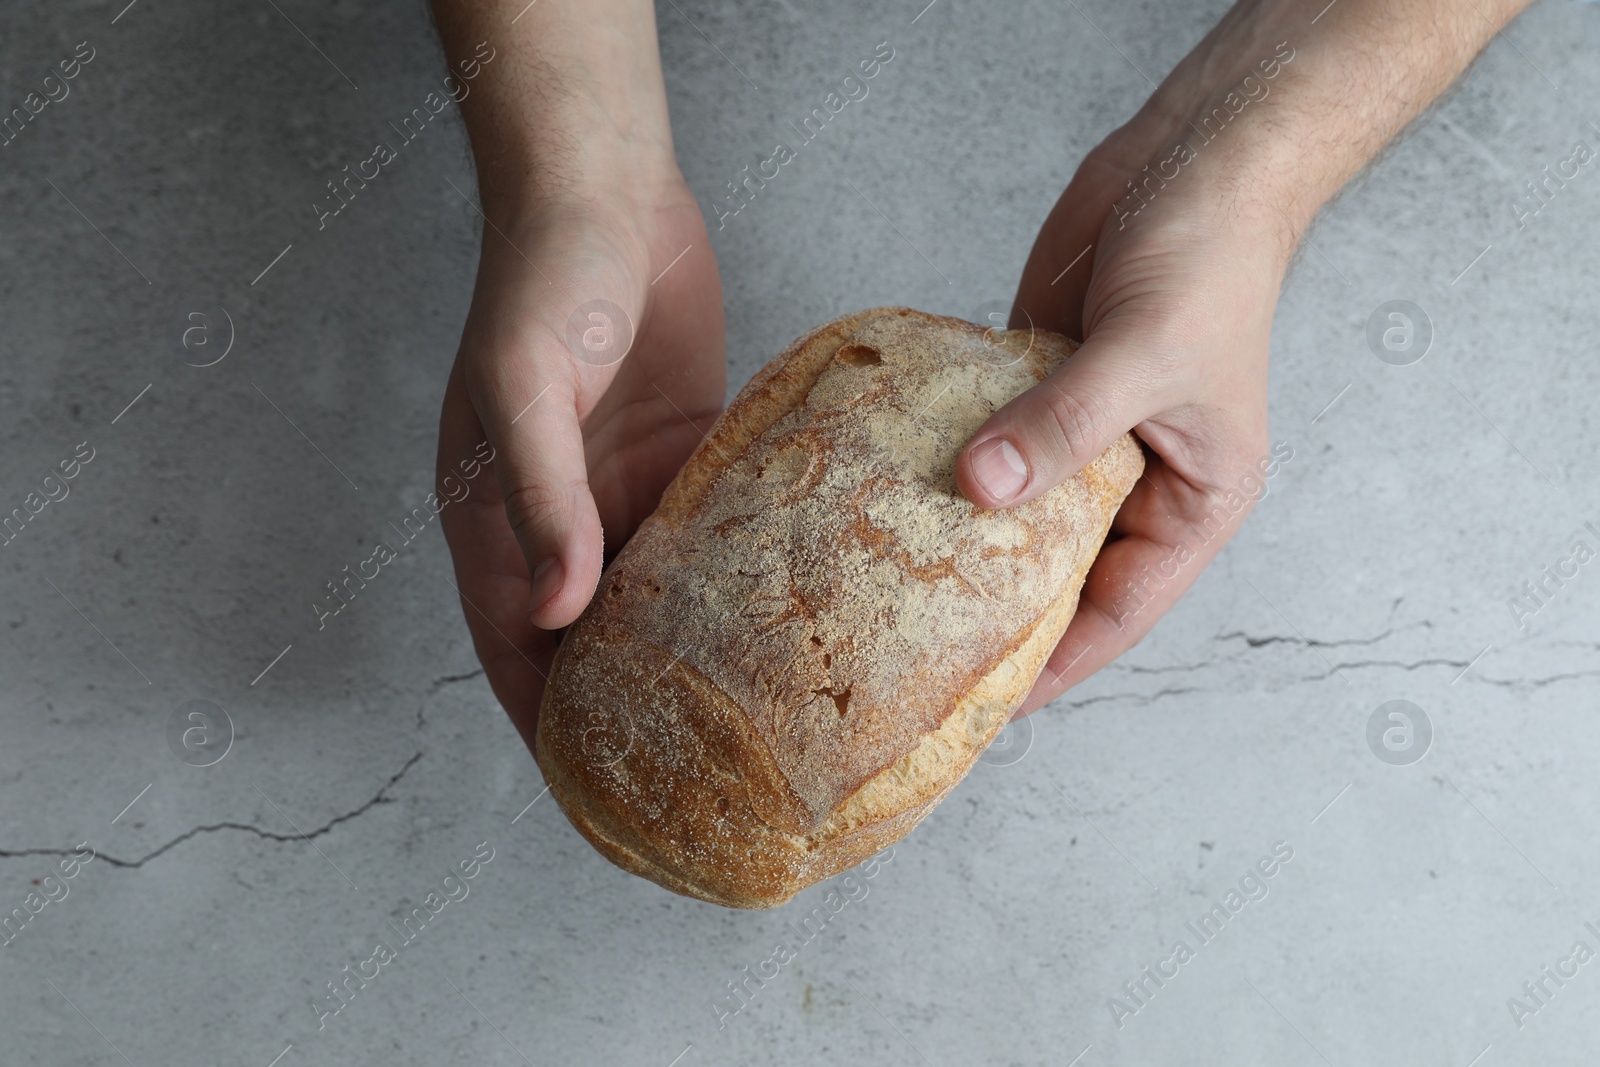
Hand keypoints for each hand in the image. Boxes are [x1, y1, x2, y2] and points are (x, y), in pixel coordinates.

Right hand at [436, 168, 724, 748]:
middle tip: (698, 779)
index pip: (514, 651)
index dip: (551, 726)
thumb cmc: (546, 278)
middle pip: (589, 643)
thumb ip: (541, 497)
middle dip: (632, 709)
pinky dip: (732, 584)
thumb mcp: (526, 386)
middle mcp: (559, 521)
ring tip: (752, 724)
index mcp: (492, 519)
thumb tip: (555, 611)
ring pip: (655, 601)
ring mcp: (622, 493)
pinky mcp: (681, 461)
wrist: (608, 192)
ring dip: (691, 654)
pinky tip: (781, 624)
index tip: (600, 795)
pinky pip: (706, 543)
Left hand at [959, 0, 1533, 711]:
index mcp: (1193, 501)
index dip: (1055, 662)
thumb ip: (1062, 426)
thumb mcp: (1143, 355)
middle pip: (1060, 572)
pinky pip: (990, 443)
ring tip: (887, 587)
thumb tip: (979, 490)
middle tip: (913, 656)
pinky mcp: (1039, 387)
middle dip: (998, 611)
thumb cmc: (1209, 260)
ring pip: (1018, 511)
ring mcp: (1083, 434)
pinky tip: (888, 492)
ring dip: (964, 537)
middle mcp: (1137, 481)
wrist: (1193, 160)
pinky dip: (950, 464)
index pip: (1117, 610)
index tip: (984, 706)